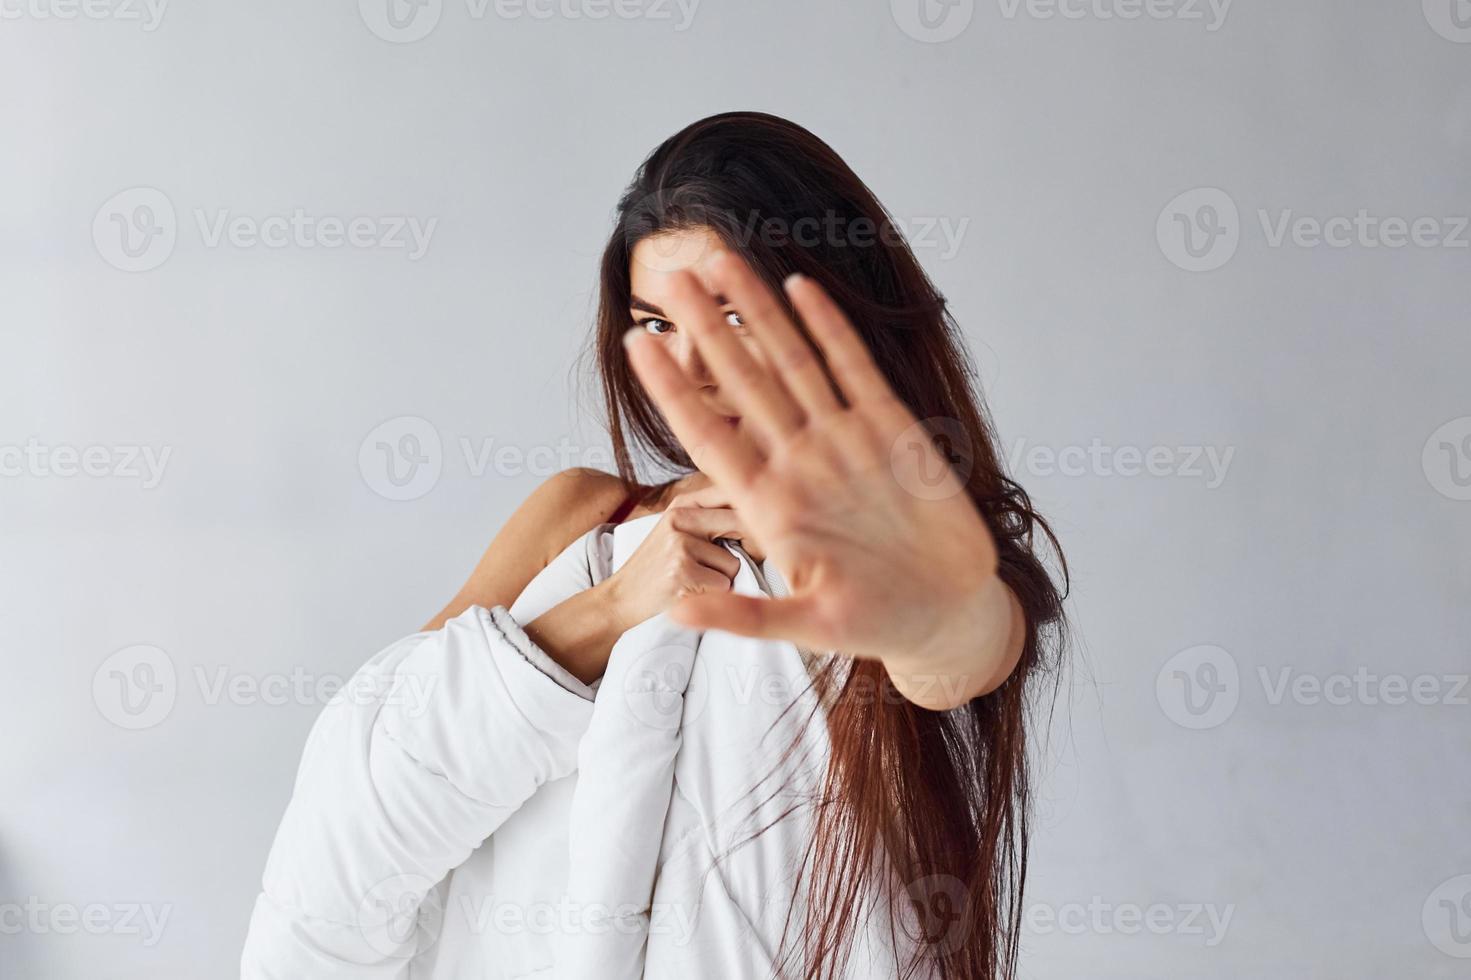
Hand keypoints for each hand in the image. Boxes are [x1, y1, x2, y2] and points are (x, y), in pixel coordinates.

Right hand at [597, 485, 762, 631]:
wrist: (620, 598)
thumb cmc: (656, 569)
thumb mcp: (675, 532)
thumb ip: (708, 520)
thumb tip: (758, 517)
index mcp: (682, 505)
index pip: (732, 497)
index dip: (752, 516)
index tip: (759, 531)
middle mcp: (680, 518)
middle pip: (740, 524)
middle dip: (747, 548)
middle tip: (726, 565)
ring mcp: (680, 544)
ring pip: (734, 562)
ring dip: (722, 579)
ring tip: (695, 581)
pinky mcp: (682, 571)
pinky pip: (724, 584)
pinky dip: (713, 595)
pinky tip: (690, 592)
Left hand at [622, 252, 1022, 709]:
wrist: (945, 611)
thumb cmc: (876, 622)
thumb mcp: (807, 627)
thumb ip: (745, 618)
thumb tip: (678, 613)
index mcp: (771, 503)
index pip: (707, 432)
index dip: (672, 387)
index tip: (637, 343)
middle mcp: (799, 461)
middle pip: (742, 380)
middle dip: (707, 328)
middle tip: (671, 275)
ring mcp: (844, 440)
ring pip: (792, 360)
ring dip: (758, 312)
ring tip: (722, 263)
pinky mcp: (891, 429)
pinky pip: (854, 367)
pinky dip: (829, 327)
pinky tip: (801, 289)